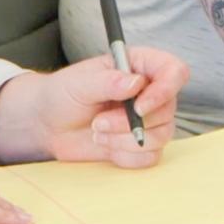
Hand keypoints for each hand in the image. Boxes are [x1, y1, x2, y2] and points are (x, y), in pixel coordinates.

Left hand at [0, 53, 187, 167]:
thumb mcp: (79, 83)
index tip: (139, 106)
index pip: (175, 71)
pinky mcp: (141, 145)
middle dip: (129, 123)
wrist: (48, 125)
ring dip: (123, 140)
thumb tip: (135, 83)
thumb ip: (107, 82)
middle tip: (98, 122)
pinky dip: (124, 156)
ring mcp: (149, 120)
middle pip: (168, 109)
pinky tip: (104, 145)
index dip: (165, 90)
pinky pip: (149, 157)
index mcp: (141, 66)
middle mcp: (151, 92)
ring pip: (161, 136)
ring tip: (97, 131)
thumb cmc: (63, 95)